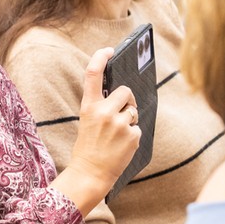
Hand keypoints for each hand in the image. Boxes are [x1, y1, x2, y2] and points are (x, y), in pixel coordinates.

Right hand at [65, 48, 141, 194]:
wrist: (90, 173)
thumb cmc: (88, 146)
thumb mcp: (87, 120)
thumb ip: (100, 105)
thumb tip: (121, 92)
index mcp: (89, 106)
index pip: (93, 73)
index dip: (101, 57)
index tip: (109, 50)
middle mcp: (103, 112)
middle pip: (125, 91)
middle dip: (126, 100)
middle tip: (118, 114)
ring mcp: (119, 124)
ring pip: (133, 110)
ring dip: (129, 119)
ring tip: (117, 134)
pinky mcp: (132, 136)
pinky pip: (137, 127)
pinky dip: (132, 135)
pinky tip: (121, 145)